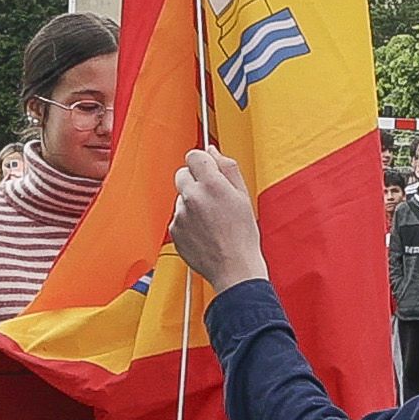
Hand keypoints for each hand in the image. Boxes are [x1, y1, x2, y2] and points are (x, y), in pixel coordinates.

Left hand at [167, 147, 268, 291]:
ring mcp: (180, 215)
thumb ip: (227, 168)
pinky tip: (204, 231)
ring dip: (192, 202)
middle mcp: (192, 197)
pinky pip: (178, 217)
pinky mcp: (174, 231)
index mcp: (211, 184)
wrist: (234, 268)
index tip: (208, 170)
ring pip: (181, 197)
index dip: (202, 162)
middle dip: (194, 180)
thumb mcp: (244, 195)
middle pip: (182, 173)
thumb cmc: (243, 236)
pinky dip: (188, 221)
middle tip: (212, 196)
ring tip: (211, 219)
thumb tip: (212, 151)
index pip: (193, 155)